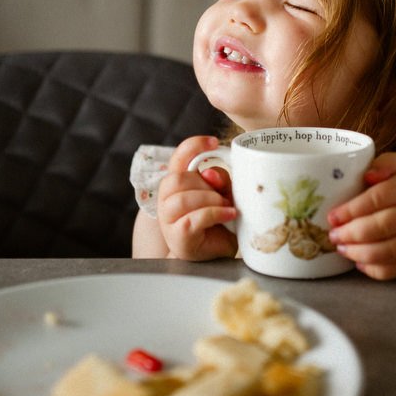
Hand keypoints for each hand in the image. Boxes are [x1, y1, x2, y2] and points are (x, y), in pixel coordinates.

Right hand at [155, 135, 238, 260]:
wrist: (214, 254)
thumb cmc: (217, 221)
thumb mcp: (223, 194)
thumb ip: (219, 181)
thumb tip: (211, 173)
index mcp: (176, 184)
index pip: (178, 157)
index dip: (193, 145)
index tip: (214, 142)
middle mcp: (166, 200)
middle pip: (179, 179)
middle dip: (206, 185)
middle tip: (224, 196)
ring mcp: (168, 219)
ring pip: (183, 198)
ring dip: (211, 200)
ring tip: (227, 207)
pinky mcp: (178, 236)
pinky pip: (195, 218)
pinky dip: (216, 213)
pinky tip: (229, 215)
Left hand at [326, 152, 395, 279]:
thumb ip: (385, 162)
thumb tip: (368, 175)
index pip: (379, 198)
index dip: (353, 208)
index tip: (333, 216)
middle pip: (384, 226)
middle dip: (354, 233)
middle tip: (334, 235)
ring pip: (390, 251)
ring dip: (362, 254)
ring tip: (342, 249)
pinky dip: (377, 271)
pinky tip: (360, 264)